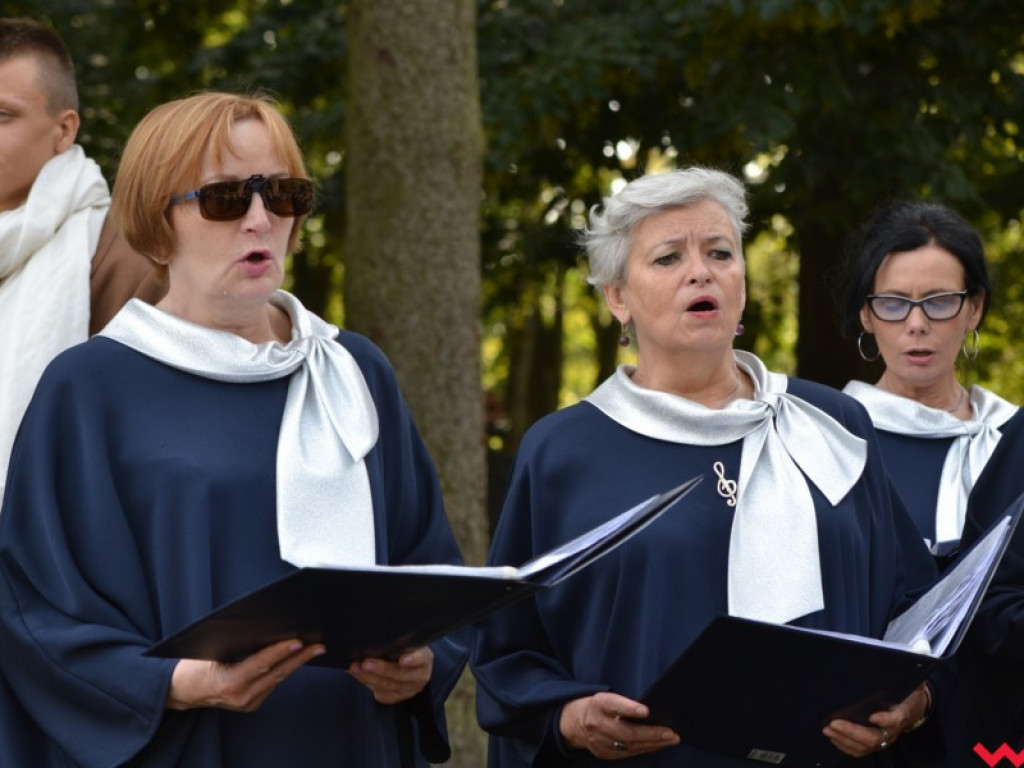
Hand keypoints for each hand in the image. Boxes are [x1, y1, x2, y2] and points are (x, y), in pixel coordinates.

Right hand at [167, 638, 325, 711]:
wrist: (180, 691)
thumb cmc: (194, 666)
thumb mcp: (211, 651)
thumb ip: (237, 644)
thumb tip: (266, 628)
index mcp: (230, 682)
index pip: (262, 663)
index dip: (281, 651)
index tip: (299, 641)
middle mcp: (241, 696)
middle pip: (277, 673)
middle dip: (300, 657)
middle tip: (319, 644)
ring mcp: (248, 703)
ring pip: (278, 679)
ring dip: (296, 663)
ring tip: (314, 648)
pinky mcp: (251, 704)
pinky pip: (272, 684)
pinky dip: (284, 670)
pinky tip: (296, 658)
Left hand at [347, 646, 433, 703]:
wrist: (412, 666)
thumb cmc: (407, 649)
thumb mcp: (408, 642)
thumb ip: (398, 641)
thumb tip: (377, 637)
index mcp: (425, 658)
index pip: (422, 658)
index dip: (413, 659)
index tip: (402, 659)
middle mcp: (419, 676)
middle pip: (400, 674)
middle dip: (382, 669)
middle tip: (366, 663)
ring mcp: (409, 689)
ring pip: (388, 686)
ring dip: (369, 677)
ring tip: (355, 668)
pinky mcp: (397, 697)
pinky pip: (382, 694)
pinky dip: (368, 684)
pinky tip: (358, 675)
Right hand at [559, 692, 679, 759]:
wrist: (575, 721)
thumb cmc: (599, 706)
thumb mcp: (607, 697)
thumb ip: (624, 703)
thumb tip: (651, 712)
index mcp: (599, 704)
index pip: (614, 705)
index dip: (630, 708)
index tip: (646, 711)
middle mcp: (597, 723)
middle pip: (626, 732)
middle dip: (652, 734)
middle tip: (671, 733)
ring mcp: (599, 741)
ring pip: (629, 746)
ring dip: (653, 744)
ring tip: (671, 740)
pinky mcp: (602, 753)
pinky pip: (627, 754)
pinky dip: (644, 749)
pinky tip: (656, 745)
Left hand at [823, 683, 930, 757]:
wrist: (915, 706)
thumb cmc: (907, 691)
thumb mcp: (909, 681)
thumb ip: (901, 673)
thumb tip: (894, 657)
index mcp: (903, 711)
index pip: (897, 718)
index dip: (886, 720)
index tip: (873, 716)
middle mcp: (893, 730)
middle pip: (875, 737)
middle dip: (852, 732)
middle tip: (834, 723)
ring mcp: (885, 738)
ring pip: (866, 746)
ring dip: (845, 739)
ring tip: (828, 730)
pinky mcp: (877, 742)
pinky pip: (861, 750)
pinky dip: (846, 746)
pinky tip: (834, 737)